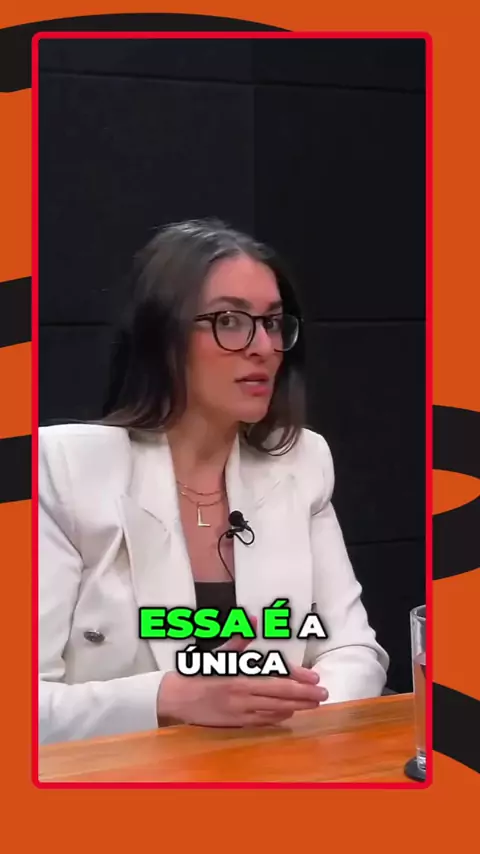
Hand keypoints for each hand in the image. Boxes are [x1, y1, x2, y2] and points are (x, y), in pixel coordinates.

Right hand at [156, 628, 327, 727]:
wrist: (177, 698)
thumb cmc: (199, 673)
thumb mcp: (219, 653)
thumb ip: (239, 638)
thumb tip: (254, 619)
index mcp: (240, 675)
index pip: (275, 676)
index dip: (297, 678)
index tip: (314, 678)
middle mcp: (243, 694)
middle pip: (280, 696)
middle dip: (305, 696)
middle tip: (324, 695)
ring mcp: (241, 711)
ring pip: (275, 710)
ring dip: (296, 707)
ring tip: (314, 705)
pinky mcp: (237, 723)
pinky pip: (263, 721)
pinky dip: (279, 717)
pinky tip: (290, 713)